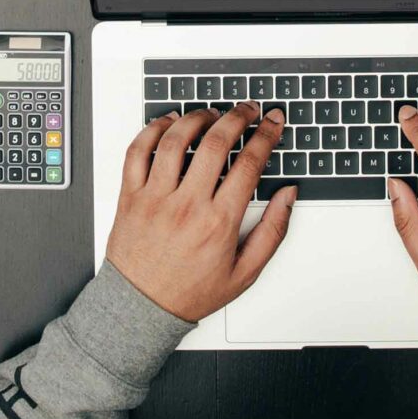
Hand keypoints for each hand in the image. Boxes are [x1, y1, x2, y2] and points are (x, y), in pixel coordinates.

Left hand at [106, 102, 294, 320]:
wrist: (141, 308)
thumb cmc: (189, 292)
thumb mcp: (244, 272)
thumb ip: (272, 231)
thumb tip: (287, 196)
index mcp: (218, 222)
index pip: (249, 163)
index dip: (266, 135)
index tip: (272, 122)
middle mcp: (186, 205)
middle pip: (215, 142)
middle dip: (237, 117)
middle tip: (247, 110)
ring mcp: (155, 198)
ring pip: (175, 140)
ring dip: (197, 117)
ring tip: (211, 113)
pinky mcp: (130, 196)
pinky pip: (137, 151)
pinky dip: (153, 129)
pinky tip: (168, 123)